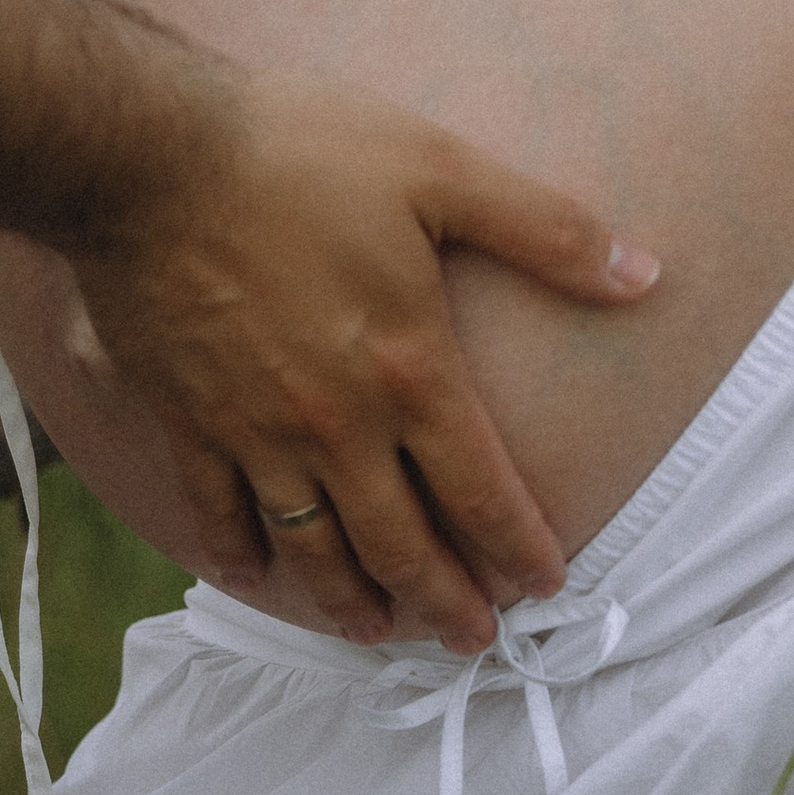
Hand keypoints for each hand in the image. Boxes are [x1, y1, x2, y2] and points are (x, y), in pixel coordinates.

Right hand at [60, 66, 657, 655]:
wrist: (146, 156)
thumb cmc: (298, 152)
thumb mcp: (442, 170)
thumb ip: (548, 231)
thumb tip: (647, 274)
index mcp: (411, 373)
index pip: (483, 493)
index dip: (520, 550)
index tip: (545, 587)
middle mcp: (339, 428)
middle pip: (403, 546)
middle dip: (448, 604)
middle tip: (473, 642)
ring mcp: (258, 435)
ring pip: (315, 551)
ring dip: (353, 603)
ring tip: (378, 633)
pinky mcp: (189, 424)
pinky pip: (218, 515)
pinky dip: (238, 556)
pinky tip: (254, 579)